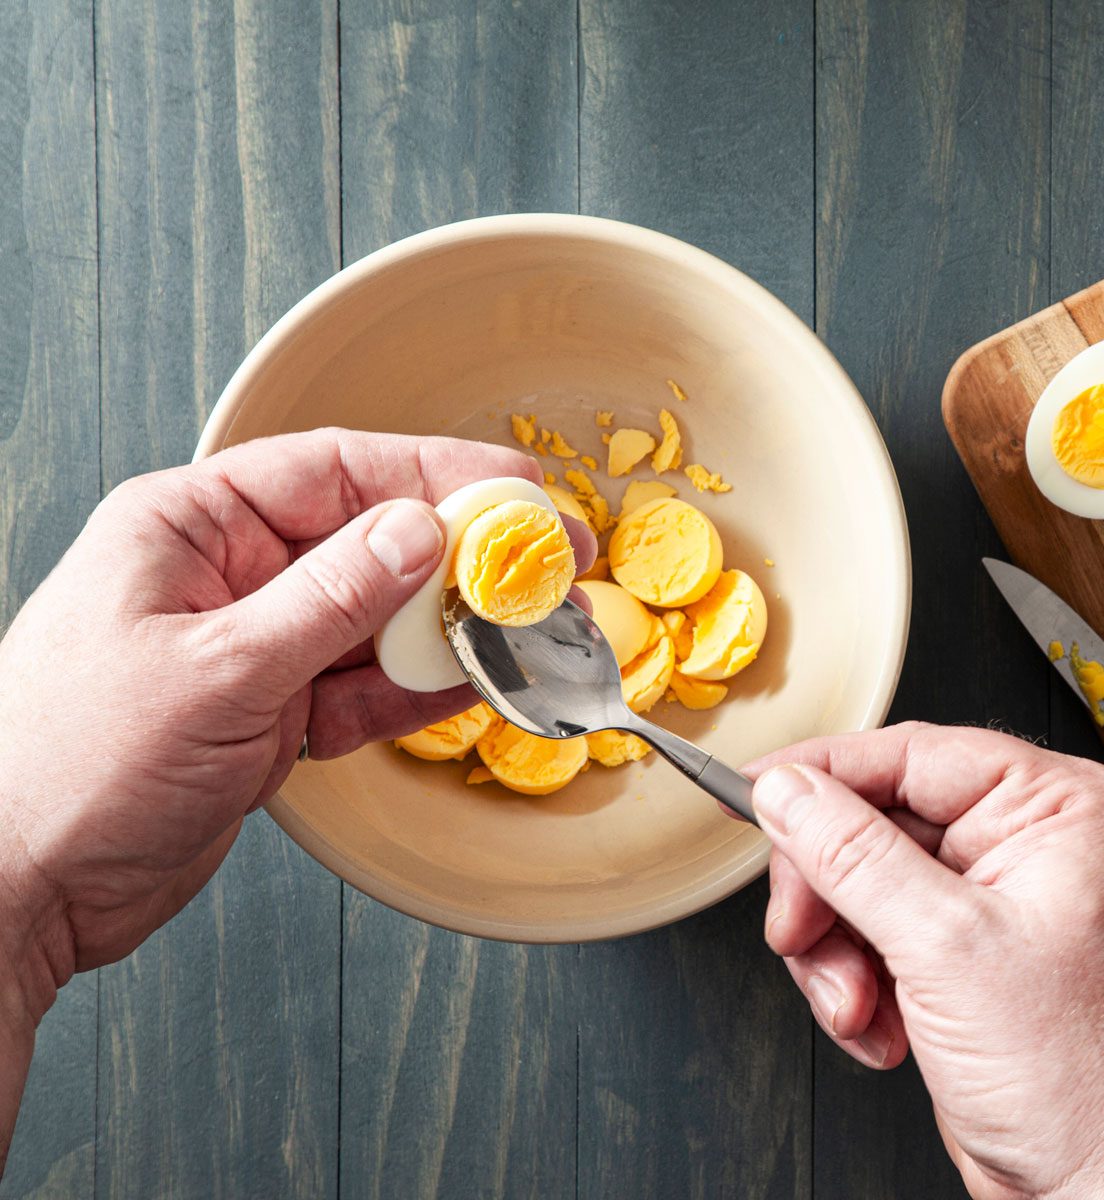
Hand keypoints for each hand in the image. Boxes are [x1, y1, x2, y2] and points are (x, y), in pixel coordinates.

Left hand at [0, 429, 593, 1008]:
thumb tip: (420, 532)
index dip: (439, 473)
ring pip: (379, 618)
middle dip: (464, 555)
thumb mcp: (217, 668)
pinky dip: (420, 688)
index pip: (336, 470)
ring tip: (531, 631)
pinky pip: (365, 686)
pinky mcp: (269, 715)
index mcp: (188, 526)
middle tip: (549, 568)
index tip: (521, 488)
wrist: (17, 892)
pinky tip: (476, 680)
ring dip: (454, 628)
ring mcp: (251, 647)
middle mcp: (225, 576)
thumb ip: (331, 598)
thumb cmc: (65, 766)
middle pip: (371, 541)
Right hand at [749, 723, 1103, 1199]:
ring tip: (858, 1008)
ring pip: (866, 886)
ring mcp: (1001, 903)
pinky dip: (863, 987)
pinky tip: (883, 1032)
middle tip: (802, 935)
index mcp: (1059, 807)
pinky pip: (880, 939)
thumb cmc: (1078, 1078)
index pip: (913, 754)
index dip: (825, 775)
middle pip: (878, 822)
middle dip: (832, 895)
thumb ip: (852, 856)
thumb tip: (788, 790)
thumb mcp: (944, 947)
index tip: (757, 797)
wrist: (1098, 1186)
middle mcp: (1034, 843)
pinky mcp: (971, 959)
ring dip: (842, 955)